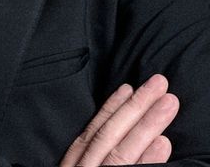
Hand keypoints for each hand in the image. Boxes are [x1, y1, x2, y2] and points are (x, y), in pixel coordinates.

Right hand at [61, 74, 178, 166]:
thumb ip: (89, 150)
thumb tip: (113, 121)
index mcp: (73, 162)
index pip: (93, 129)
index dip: (111, 106)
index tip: (128, 87)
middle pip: (110, 134)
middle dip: (136, 106)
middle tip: (159, 83)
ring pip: (123, 152)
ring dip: (148, 125)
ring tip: (168, 103)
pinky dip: (148, 161)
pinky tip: (163, 143)